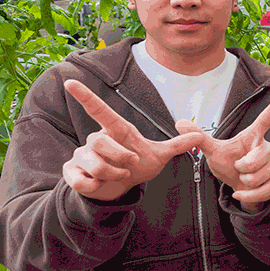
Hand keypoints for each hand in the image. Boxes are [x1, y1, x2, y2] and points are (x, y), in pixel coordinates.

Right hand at [62, 80, 204, 200]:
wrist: (120, 187)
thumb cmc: (137, 165)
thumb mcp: (158, 155)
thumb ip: (177, 145)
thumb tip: (199, 136)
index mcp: (116, 131)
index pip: (100, 111)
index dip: (86, 96)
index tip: (70, 82)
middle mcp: (95, 139)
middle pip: (100, 142)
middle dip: (120, 157)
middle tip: (130, 165)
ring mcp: (81, 155)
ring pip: (94, 165)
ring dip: (112, 175)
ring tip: (118, 175)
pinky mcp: (72, 172)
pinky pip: (81, 181)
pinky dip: (95, 187)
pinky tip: (100, 184)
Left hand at [175, 96, 269, 210]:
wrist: (240, 187)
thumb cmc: (229, 164)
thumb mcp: (214, 151)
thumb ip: (199, 138)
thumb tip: (178, 122)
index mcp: (253, 137)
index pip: (264, 121)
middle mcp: (268, 148)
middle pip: (253, 160)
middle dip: (241, 169)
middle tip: (239, 168)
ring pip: (256, 177)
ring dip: (244, 182)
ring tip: (244, 179)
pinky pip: (262, 191)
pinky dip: (247, 195)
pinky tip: (242, 192)